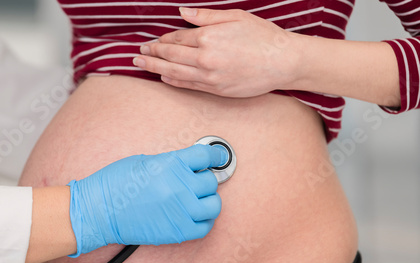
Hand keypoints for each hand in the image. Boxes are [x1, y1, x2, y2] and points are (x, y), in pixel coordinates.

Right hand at [67, 144, 227, 256]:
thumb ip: (171, 163)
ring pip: (213, 204)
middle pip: (210, 181)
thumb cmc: (115, 184)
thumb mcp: (144, 161)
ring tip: (196, 199)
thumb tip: (190, 166)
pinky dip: (203, 220)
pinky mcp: (178, 231)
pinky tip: (194, 215)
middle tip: (193, 181)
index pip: (206, 155)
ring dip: (207, 200)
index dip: (214, 155)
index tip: (216, 157)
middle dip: (203, 179)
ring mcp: (181, 211)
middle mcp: (180, 187)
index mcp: (171, 164)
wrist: (98, 211)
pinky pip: (205, 226)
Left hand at [133, 8, 300, 97]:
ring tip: (140, 64)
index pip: (177, 38)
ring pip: (174, 72)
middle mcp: (205, 58)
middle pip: (170, 55)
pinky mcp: (216, 90)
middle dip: (152, 52)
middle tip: (138, 52)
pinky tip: (163, 77)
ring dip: (154, 67)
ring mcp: (209, 76)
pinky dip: (172, 80)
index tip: (155, 39)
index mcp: (209, 37)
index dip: (164, 38)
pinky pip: (187, 85)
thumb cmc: (263, 37)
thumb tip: (181, 13)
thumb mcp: (235, 16)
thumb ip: (205, 16)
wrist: (283, 62)